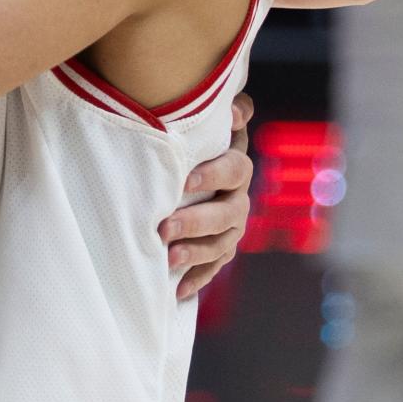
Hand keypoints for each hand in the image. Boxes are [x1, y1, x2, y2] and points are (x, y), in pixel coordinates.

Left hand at [158, 92, 253, 298]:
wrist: (200, 166)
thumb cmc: (198, 140)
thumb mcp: (211, 122)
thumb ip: (228, 111)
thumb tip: (235, 110)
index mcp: (236, 165)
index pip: (234, 169)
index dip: (212, 175)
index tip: (184, 182)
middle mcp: (238, 198)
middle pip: (226, 213)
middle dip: (195, 222)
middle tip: (164, 228)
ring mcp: (232, 227)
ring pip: (221, 244)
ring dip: (195, 254)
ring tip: (167, 259)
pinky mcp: (222, 249)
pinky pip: (213, 268)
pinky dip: (196, 279)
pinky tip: (176, 291)